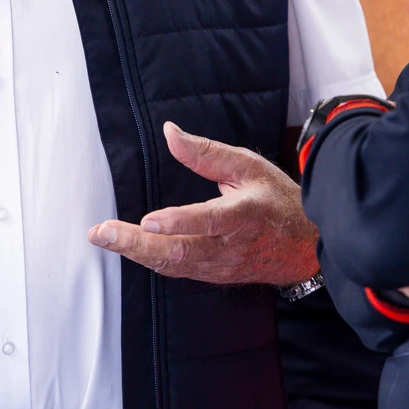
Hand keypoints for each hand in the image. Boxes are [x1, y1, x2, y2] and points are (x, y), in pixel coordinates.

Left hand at [88, 122, 319, 285]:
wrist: (305, 247)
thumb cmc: (277, 200)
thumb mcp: (248, 167)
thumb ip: (207, 152)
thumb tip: (170, 133)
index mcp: (244, 215)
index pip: (208, 221)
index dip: (178, 223)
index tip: (148, 221)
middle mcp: (230, 246)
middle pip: (179, 251)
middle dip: (136, 243)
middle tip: (102, 233)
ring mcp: (220, 266)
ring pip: (173, 265)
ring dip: (135, 252)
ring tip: (103, 237)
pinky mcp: (213, 275)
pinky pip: (177, 270)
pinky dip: (150, 259)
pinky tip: (127, 246)